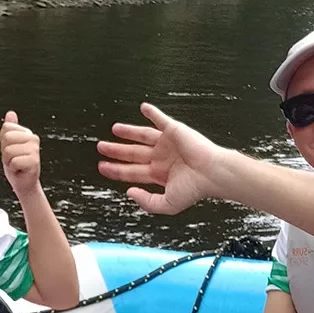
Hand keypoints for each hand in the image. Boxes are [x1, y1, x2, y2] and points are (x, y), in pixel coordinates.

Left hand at [1, 110, 42, 195]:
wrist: (24, 183)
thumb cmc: (16, 165)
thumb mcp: (8, 145)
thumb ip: (9, 129)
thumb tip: (10, 113)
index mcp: (26, 132)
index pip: (6, 128)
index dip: (3, 142)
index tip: (10, 151)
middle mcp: (33, 138)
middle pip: (6, 138)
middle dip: (5, 152)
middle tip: (13, 159)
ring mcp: (35, 149)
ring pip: (9, 151)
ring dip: (9, 162)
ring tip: (17, 165)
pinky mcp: (34, 160)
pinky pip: (14, 162)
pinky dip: (13, 169)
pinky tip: (20, 170)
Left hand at [97, 104, 224, 215]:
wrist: (212, 173)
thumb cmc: (195, 189)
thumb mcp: (167, 204)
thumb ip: (146, 202)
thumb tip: (129, 192)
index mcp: (159, 174)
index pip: (132, 171)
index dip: (116, 169)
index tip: (103, 167)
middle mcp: (161, 158)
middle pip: (132, 153)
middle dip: (116, 150)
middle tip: (101, 147)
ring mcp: (167, 143)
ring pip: (141, 136)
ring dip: (128, 132)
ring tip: (114, 129)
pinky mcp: (174, 130)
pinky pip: (160, 119)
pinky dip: (152, 112)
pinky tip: (143, 108)